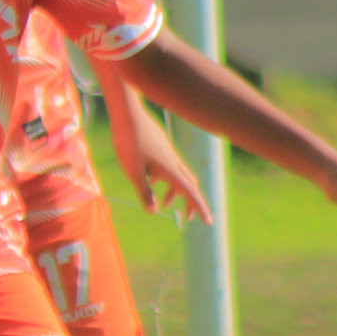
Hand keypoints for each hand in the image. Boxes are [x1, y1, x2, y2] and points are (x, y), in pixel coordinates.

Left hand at [112, 103, 209, 221]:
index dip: (200, 208)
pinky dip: (164, 178)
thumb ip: (144, 192)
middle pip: (189, 184)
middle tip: (187, 217)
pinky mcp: (161, 145)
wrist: (128, 113)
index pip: (190, 193)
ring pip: (179, 174)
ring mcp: (168, 152)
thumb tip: (153, 211)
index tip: (209, 222)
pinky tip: (149, 179)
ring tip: (164, 204)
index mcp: (170, 169)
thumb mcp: (132, 172)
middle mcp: (173, 161)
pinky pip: (168, 165)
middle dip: (190, 202)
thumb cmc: (128, 142)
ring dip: (175, 191)